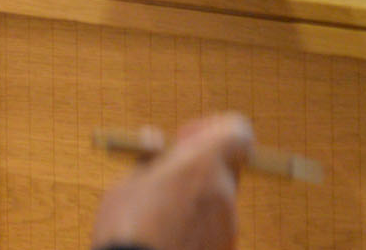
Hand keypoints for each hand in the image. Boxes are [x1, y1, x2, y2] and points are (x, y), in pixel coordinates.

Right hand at [90, 113, 253, 249]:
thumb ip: (149, 160)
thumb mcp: (128, 183)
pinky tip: (166, 233)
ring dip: (194, 197)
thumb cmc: (128, 228)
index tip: (181, 139)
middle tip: (166, 175)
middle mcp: (224, 192)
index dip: (212, 129)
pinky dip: (195, 224)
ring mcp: (227, 225)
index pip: (237, 131)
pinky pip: (212, 227)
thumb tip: (154, 142)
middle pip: (224, 166)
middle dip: (199, 166)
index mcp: (204, 163)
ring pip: (217, 198)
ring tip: (157, 213)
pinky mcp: (224, 249)